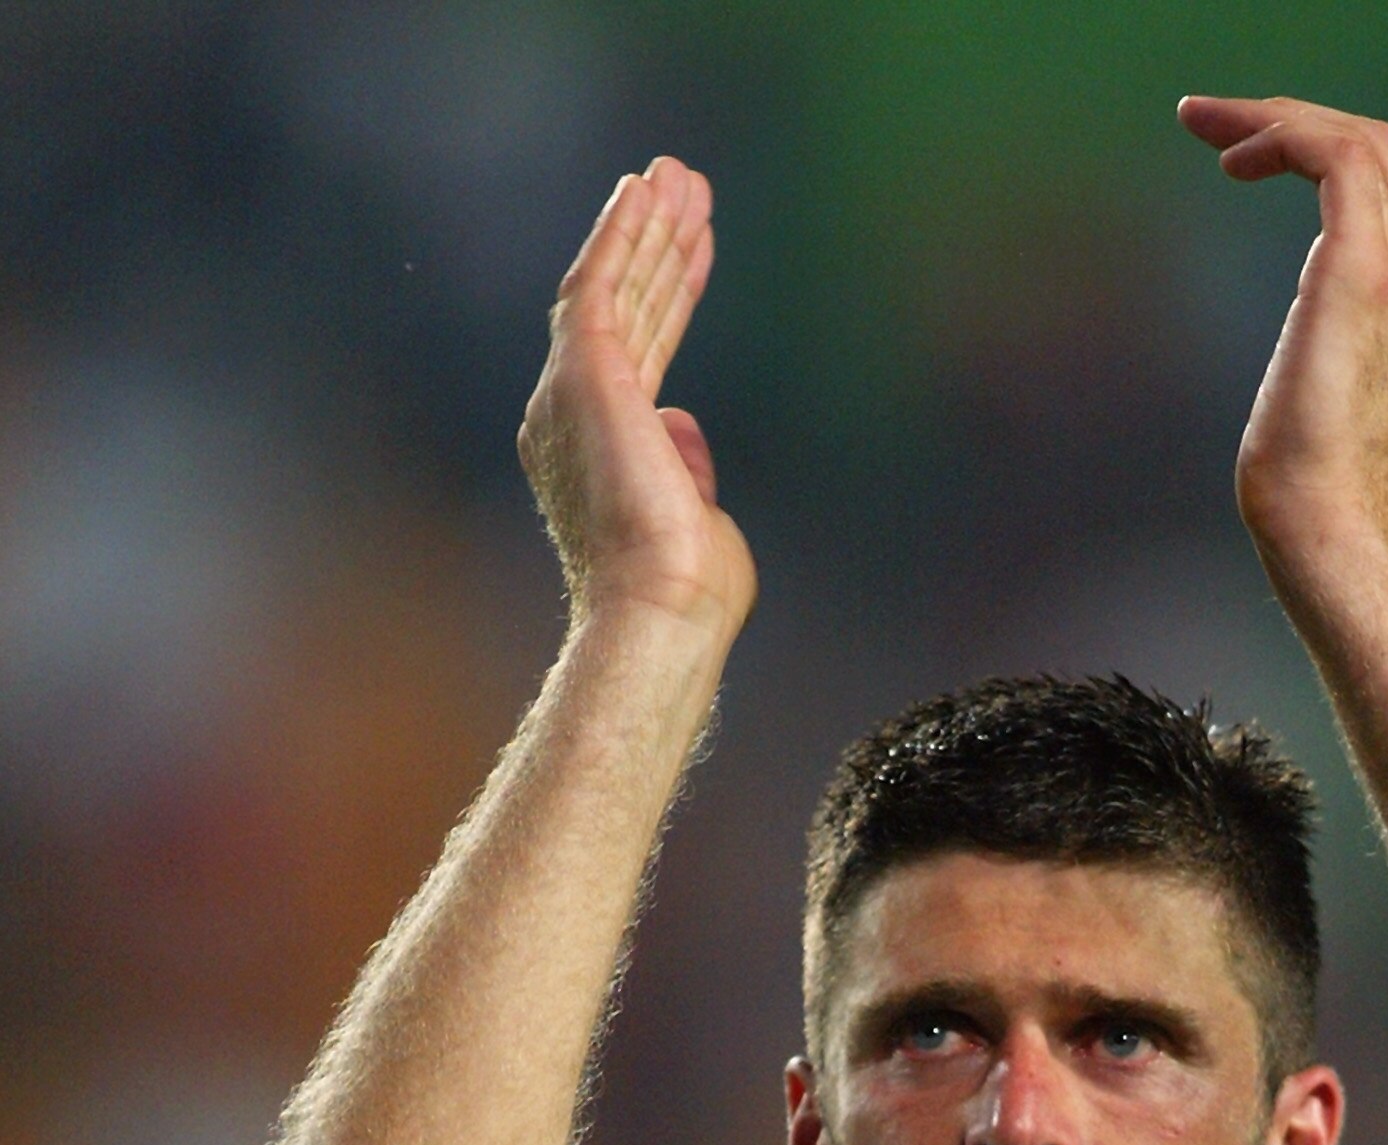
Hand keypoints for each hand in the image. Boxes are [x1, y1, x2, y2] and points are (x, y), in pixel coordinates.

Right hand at [519, 156, 756, 639]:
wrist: (661, 609)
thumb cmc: (686, 591)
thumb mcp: (695, 514)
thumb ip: (683, 465)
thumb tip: (681, 422)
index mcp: (601, 450)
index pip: (643, 354)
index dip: (672, 295)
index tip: (696, 249)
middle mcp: (572, 417)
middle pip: (628, 312)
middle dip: (659, 247)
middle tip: (686, 187)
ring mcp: (571, 394)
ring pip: (614, 290)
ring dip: (645, 229)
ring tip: (676, 173)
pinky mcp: (582, 374)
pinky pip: (598, 285)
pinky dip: (619, 236)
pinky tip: (640, 191)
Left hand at [1179, 97, 1387, 595]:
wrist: (1326, 526)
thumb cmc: (1310, 485)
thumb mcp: (1322, 389)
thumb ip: (1329, 339)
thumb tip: (1306, 346)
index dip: (1317, 146)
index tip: (1241, 154)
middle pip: (1379, 145)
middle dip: (1291, 117)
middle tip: (1210, 121)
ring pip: (1358, 138)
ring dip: (1277, 118)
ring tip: (1207, 127)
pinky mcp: (1361, 272)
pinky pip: (1336, 157)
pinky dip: (1283, 138)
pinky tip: (1234, 163)